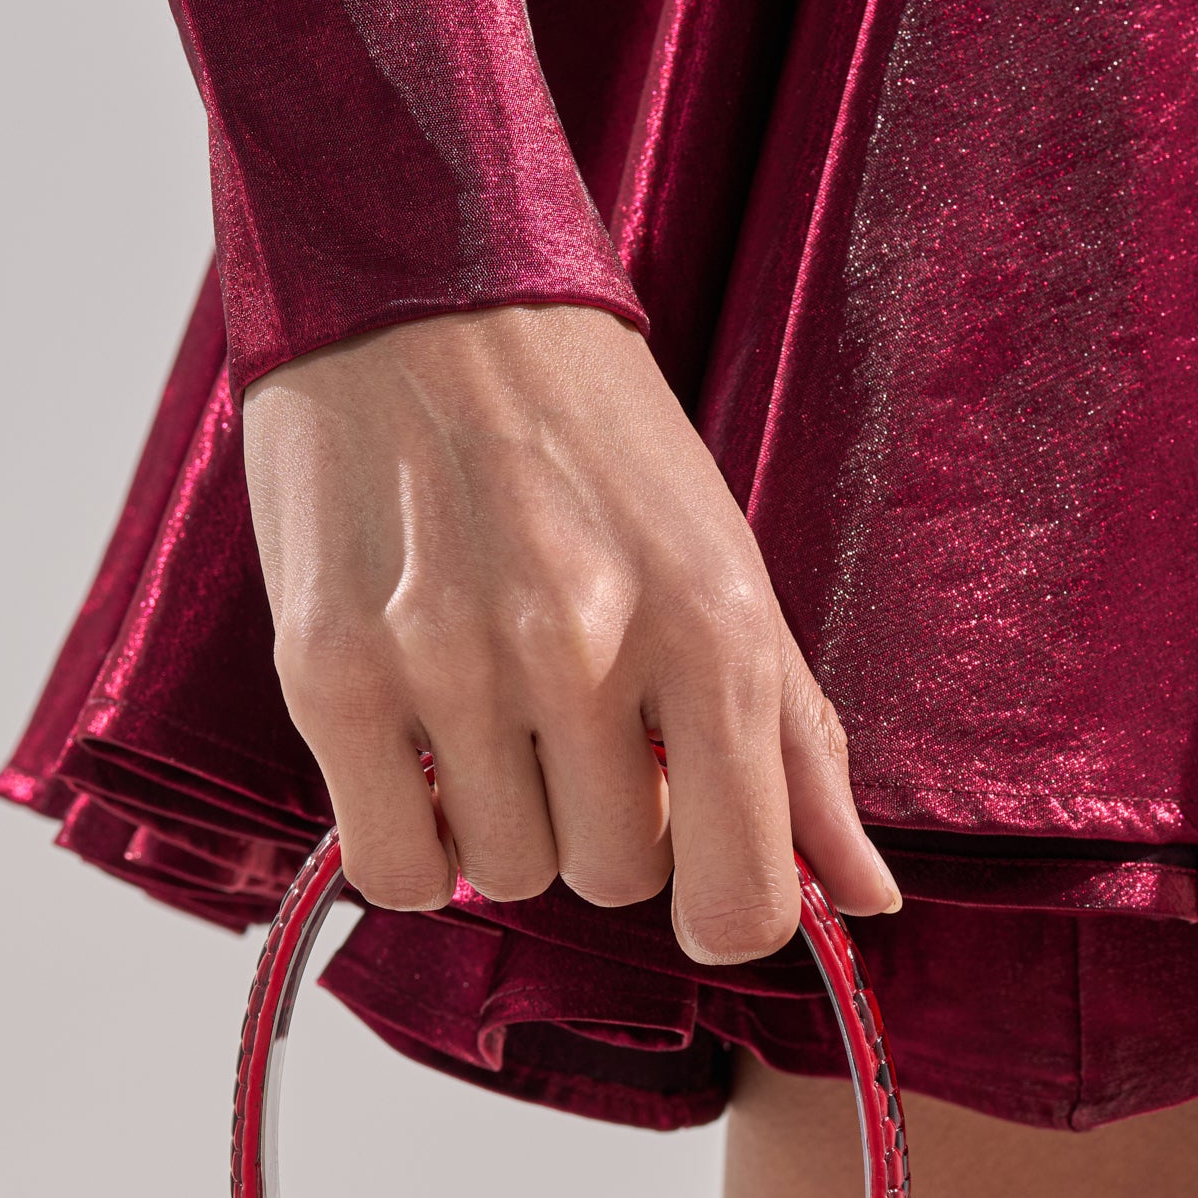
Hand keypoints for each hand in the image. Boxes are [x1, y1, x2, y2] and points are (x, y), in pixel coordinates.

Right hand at [241, 303, 899, 961]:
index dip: (723, 912)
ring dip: (501, 821)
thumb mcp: (728, 568)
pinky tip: (420, 747)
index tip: (697, 872)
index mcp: (710, 627)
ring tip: (490, 701)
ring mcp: (451, 664)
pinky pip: (393, 865)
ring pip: (503, 875)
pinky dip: (409, 836)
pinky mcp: (332, 671)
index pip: (740, 903)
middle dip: (600, 823)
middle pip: (613, 883)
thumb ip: (801, 749)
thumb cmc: (591, 437)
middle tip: (572, 716)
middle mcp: (584, 650)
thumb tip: (865, 902)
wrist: (420, 285)